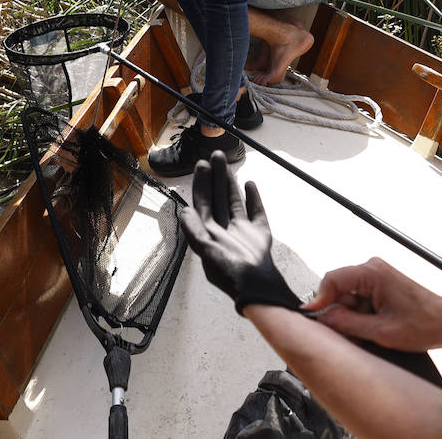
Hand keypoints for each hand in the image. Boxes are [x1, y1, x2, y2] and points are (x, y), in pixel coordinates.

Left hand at [179, 150, 301, 313]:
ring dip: (230, 183)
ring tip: (228, 165)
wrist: (257, 286)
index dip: (202, 183)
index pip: (203, 202)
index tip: (202, 164)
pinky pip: (255, 211)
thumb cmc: (230, 272)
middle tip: (215, 155)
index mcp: (209, 232)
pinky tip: (250, 184)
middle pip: (217, 197)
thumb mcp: (206, 251)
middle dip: (216, 177)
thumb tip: (182, 211)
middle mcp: (223, 228)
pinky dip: (253, 198)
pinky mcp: (258, 233)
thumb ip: (194, 231)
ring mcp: (241, 230)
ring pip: (234, 200)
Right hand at [302, 257, 441, 350]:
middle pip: (339, 288)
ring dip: (352, 316)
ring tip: (368, 334)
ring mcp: (377, 275)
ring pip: (348, 295)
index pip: (332, 280)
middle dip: (340, 312)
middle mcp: (372, 268)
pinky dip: (361, 314)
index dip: (320, 300)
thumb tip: (323, 318)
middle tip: (349, 335)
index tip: (312, 318)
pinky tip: (373, 328)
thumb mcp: (381, 331)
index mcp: (372, 273)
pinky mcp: (381, 284)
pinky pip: (359, 297)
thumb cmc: (424, 325)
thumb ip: (348, 323)